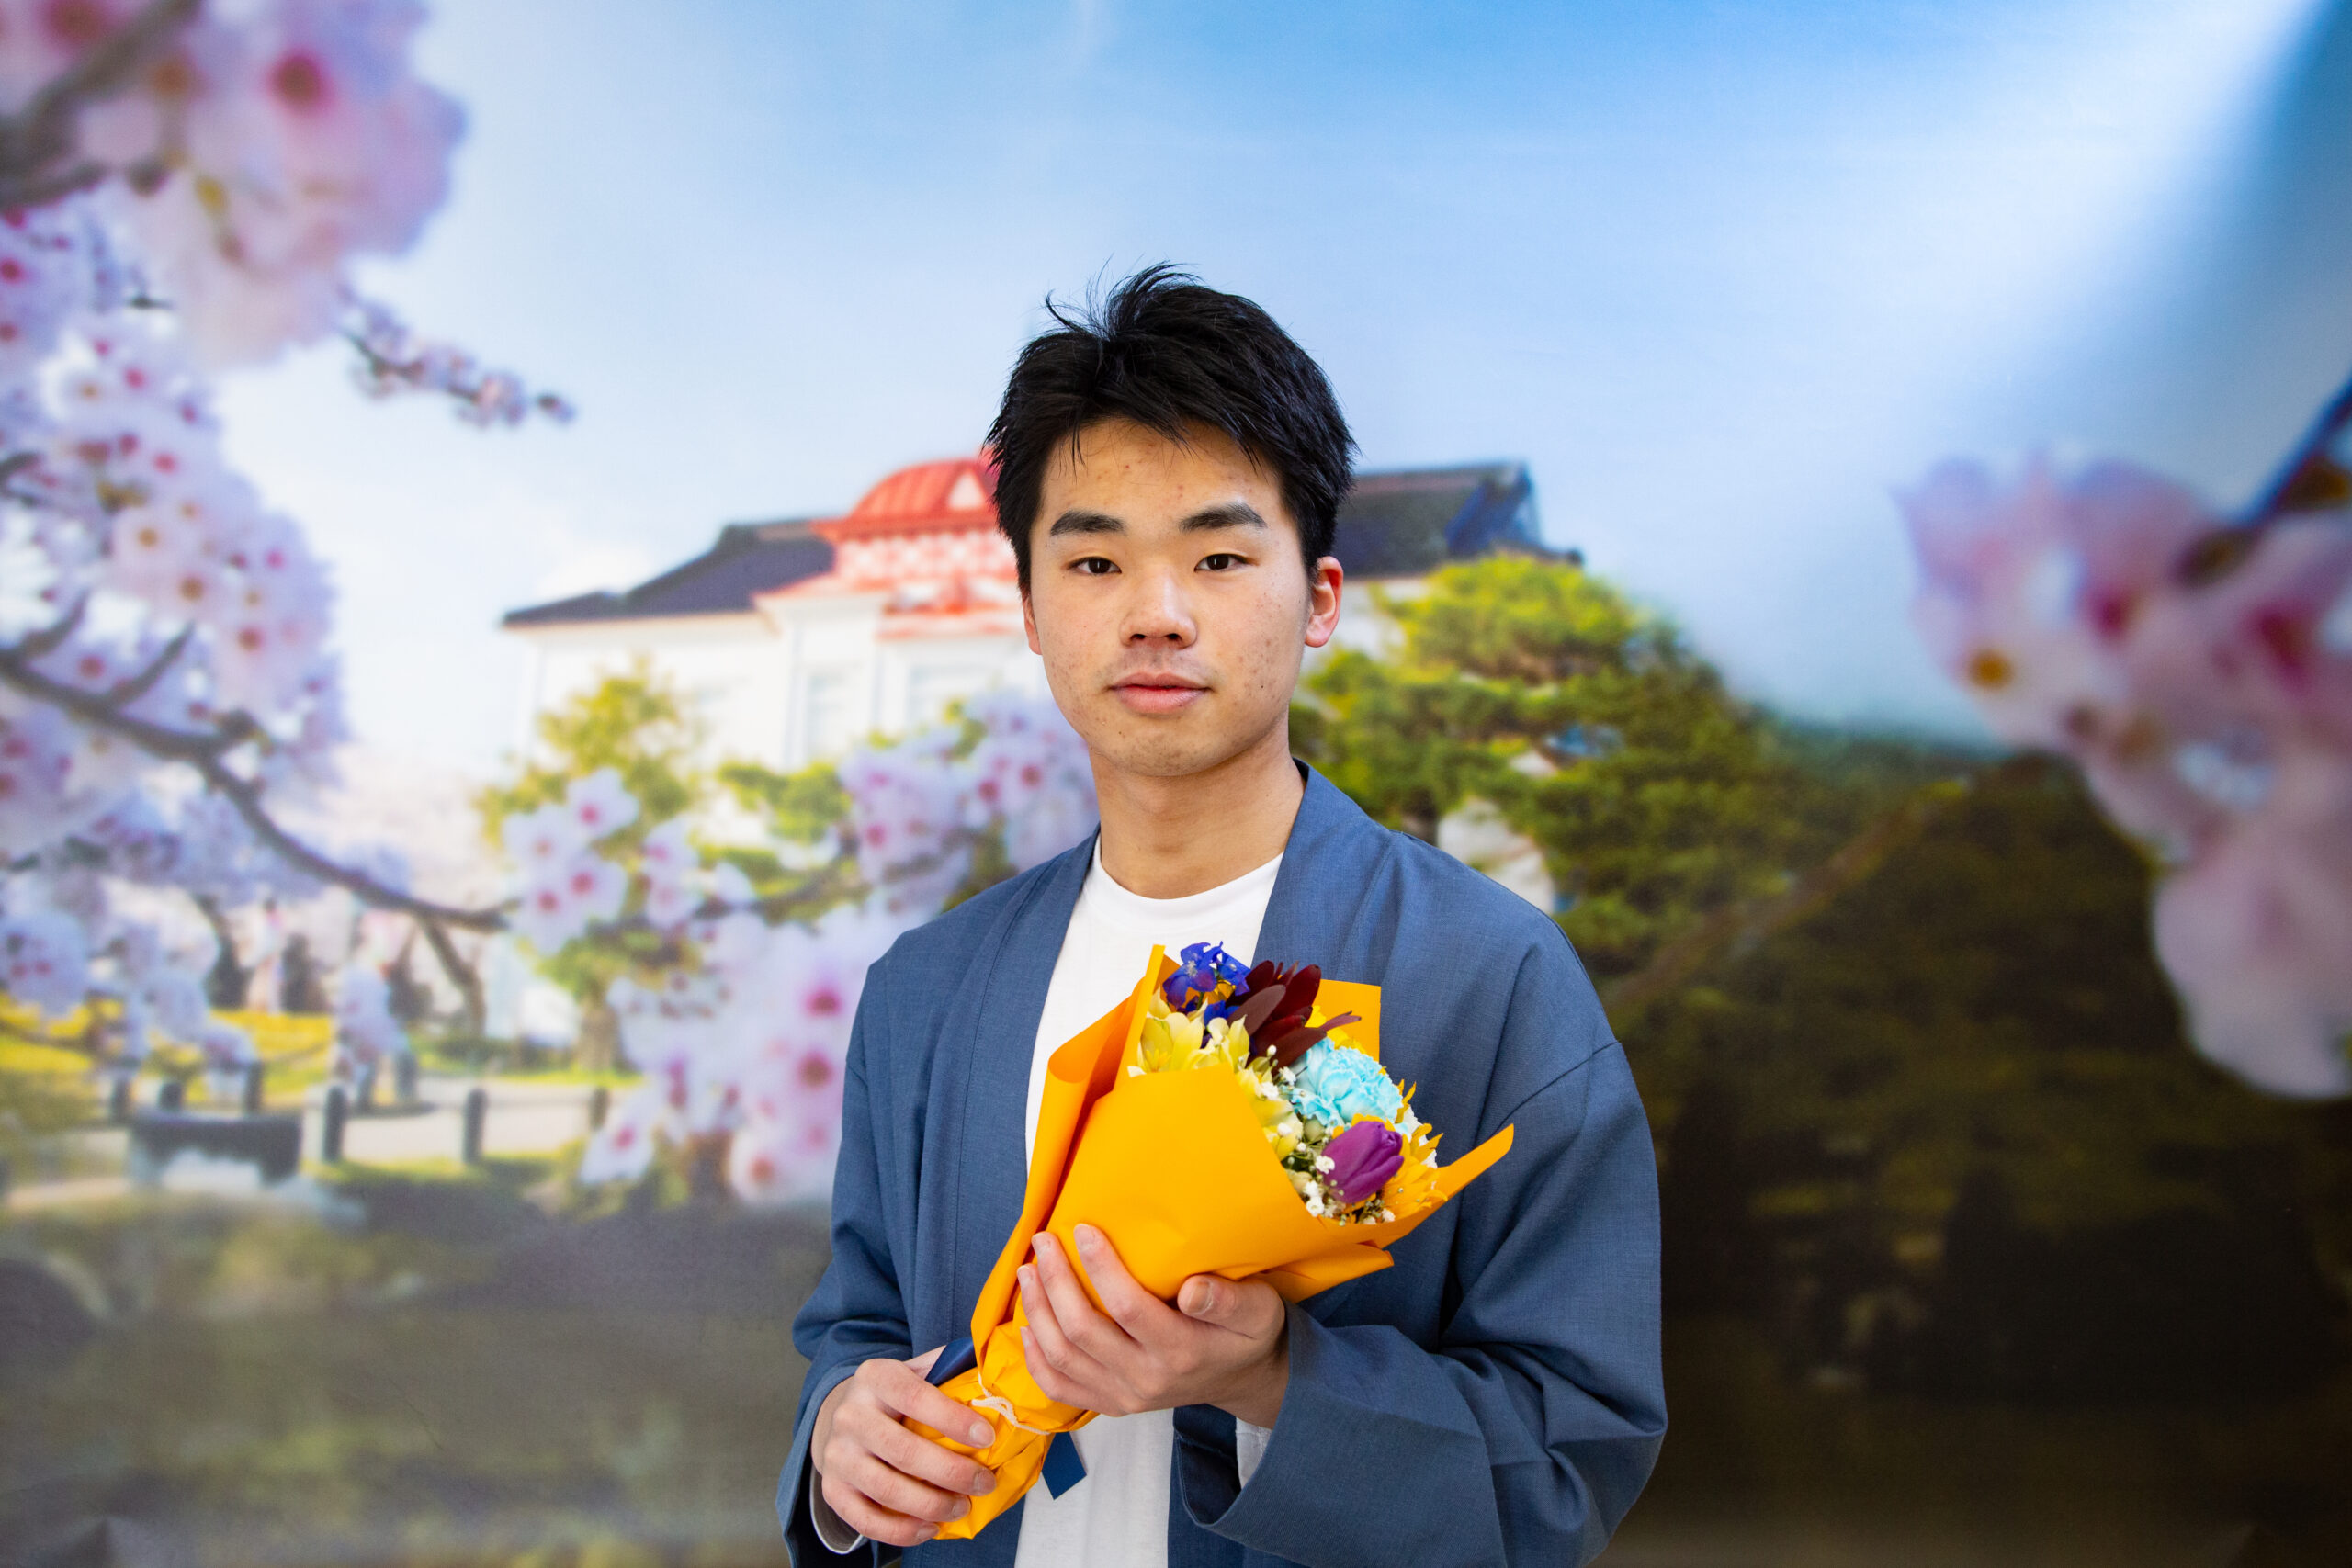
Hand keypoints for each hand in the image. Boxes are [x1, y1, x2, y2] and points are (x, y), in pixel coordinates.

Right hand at [812, 1345, 998, 1548]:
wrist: (842, 1415)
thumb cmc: (895, 1395)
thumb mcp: (917, 1370)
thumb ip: (951, 1369)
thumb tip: (996, 1375)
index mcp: (876, 1377)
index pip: (915, 1396)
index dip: (953, 1419)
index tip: (987, 1437)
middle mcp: (850, 1415)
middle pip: (903, 1450)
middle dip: (951, 1472)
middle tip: (984, 1483)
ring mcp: (838, 1455)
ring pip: (887, 1489)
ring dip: (932, 1505)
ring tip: (962, 1507)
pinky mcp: (832, 1489)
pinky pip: (866, 1520)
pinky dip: (902, 1531)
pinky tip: (930, 1527)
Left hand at [1019, 1223, 1290, 1427]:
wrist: (1241, 1379)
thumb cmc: (1247, 1334)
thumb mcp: (1258, 1311)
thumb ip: (1228, 1300)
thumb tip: (1192, 1288)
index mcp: (1182, 1352)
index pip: (1128, 1308)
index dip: (1100, 1267)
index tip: (1082, 1229)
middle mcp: (1147, 1380)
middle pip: (1083, 1331)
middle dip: (1055, 1281)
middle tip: (1043, 1241)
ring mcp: (1124, 1397)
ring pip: (1062, 1357)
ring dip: (1037, 1312)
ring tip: (1029, 1272)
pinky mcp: (1110, 1404)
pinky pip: (1059, 1388)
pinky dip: (1035, 1357)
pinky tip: (1027, 1324)